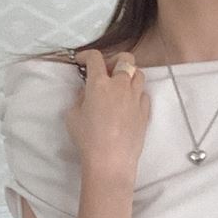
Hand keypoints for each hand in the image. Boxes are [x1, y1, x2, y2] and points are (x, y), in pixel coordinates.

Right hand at [77, 46, 149, 187]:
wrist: (111, 161)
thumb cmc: (87, 139)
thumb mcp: (72, 116)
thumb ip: (79, 98)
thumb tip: (87, 91)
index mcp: (99, 84)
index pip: (95, 58)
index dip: (86, 55)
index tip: (82, 61)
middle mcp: (120, 85)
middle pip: (125, 59)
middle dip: (115, 59)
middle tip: (106, 71)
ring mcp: (136, 98)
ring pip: (139, 74)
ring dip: (128, 75)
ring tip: (119, 87)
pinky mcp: (145, 112)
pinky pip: (144, 94)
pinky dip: (136, 94)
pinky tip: (128, 104)